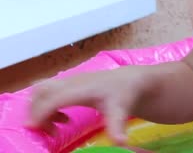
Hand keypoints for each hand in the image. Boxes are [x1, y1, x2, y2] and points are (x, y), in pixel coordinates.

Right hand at [27, 66, 148, 144]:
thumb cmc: (123, 95)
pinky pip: (47, 91)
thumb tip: (120, 142)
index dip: (41, 111)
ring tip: (56, 126)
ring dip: (40, 108)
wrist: (129, 80)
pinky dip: (45, 105)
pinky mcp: (68, 83)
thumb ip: (116, 126)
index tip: (32, 127)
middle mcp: (72, 82)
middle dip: (36, 111)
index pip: (55, 98)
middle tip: (49, 131)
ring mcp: (69, 80)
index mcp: (83, 89)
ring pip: (42, 89)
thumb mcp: (121, 111)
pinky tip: (62, 119)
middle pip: (42, 91)